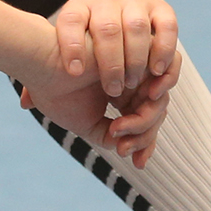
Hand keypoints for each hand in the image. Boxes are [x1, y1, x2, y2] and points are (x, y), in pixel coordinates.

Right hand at [18, 25, 181, 168]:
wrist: (43, 65)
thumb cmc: (56, 93)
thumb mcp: (87, 123)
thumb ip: (110, 137)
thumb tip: (126, 146)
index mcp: (118, 93)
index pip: (144, 122)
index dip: (145, 144)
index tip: (137, 163)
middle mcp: (130, 79)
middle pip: (156, 113)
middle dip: (145, 136)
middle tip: (122, 147)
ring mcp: (136, 64)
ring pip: (161, 99)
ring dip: (145, 120)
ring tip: (117, 128)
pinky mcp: (141, 47)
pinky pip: (167, 71)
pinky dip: (161, 92)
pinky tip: (140, 104)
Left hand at [52, 0, 179, 100]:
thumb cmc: (90, 31)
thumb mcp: (66, 39)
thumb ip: (49, 70)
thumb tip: (26, 102)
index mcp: (79, 9)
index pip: (70, 21)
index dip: (70, 45)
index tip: (73, 73)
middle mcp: (106, 1)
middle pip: (107, 28)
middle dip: (110, 63)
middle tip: (113, 91)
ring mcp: (136, 2)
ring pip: (137, 27)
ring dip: (137, 60)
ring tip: (134, 86)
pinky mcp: (161, 9)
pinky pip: (167, 27)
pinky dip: (164, 50)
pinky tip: (156, 73)